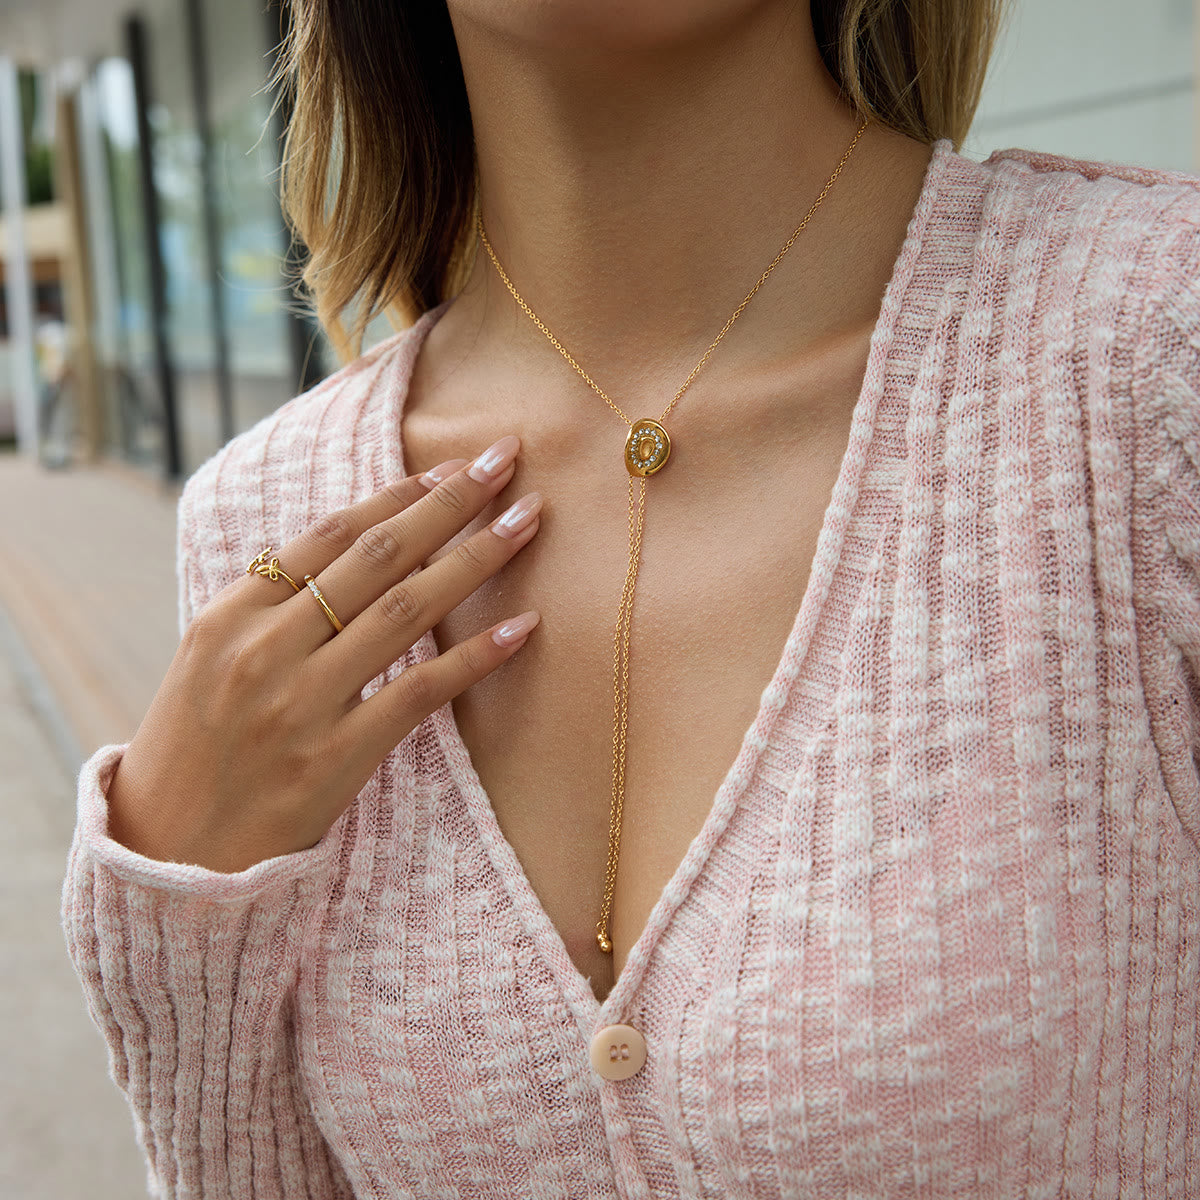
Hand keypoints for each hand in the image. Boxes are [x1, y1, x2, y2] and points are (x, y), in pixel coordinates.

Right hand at [106, 435, 541, 872]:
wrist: (164, 851)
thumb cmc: (196, 745)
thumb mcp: (210, 657)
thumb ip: (272, 602)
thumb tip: (352, 544)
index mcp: (231, 613)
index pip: (331, 534)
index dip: (400, 493)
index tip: (452, 466)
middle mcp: (266, 648)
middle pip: (379, 556)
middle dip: (450, 502)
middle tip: (504, 461)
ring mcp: (301, 703)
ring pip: (407, 611)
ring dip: (477, 558)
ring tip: (528, 521)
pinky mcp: (334, 759)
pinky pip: (420, 693)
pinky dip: (476, 656)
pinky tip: (523, 626)